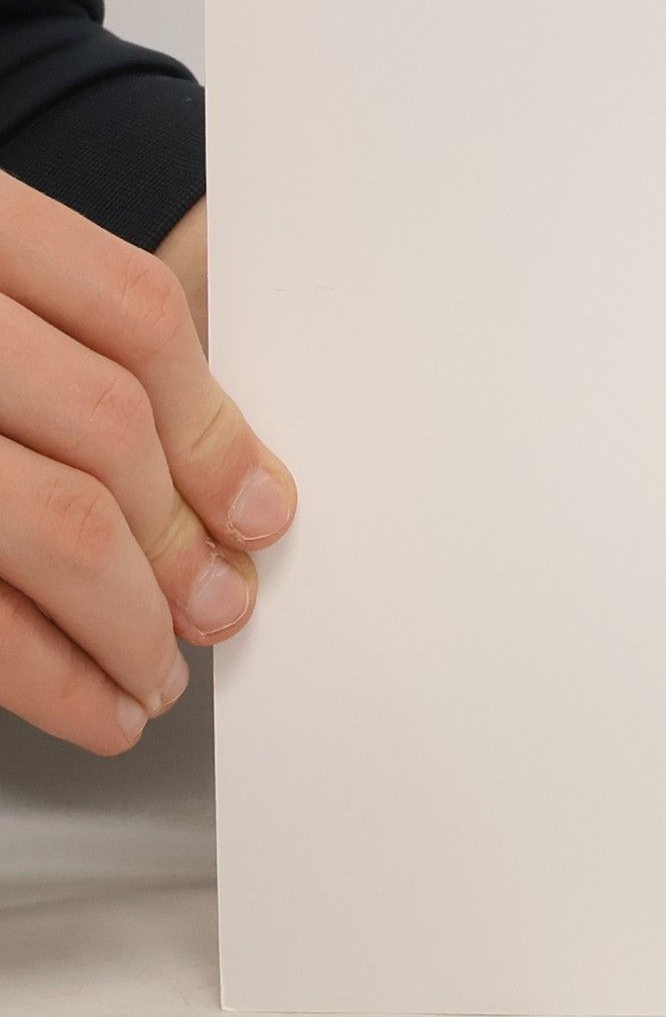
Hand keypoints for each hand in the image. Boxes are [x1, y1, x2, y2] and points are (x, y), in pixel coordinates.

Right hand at [0, 177, 295, 752]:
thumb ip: (82, 356)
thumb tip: (232, 487)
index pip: (133, 313)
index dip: (212, 425)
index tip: (258, 511)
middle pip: (106, 424)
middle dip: (179, 539)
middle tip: (218, 607)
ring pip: (59, 523)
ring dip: (129, 624)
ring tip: (156, 674)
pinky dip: (55, 678)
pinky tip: (97, 704)